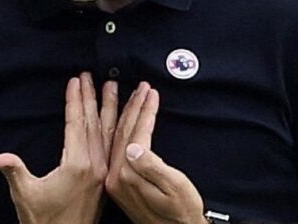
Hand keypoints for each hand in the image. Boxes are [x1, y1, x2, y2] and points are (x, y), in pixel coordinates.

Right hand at [0, 73, 117, 223]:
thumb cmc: (42, 222)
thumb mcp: (26, 196)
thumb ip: (14, 173)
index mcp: (77, 165)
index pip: (76, 123)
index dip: (74, 100)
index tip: (75, 79)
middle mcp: (95, 165)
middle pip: (94, 123)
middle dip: (93, 96)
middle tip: (91, 74)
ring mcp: (103, 172)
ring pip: (109, 132)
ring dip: (111, 108)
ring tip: (114, 86)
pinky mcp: (106, 179)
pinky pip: (113, 145)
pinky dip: (117, 127)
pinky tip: (119, 117)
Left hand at [105, 83, 206, 223]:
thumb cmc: (181, 214)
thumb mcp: (174, 188)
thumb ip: (153, 167)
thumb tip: (135, 146)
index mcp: (129, 175)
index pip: (135, 133)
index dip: (145, 110)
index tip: (151, 92)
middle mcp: (117, 177)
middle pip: (124, 131)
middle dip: (134, 106)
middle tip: (143, 86)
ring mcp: (116, 180)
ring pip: (118, 138)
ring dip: (127, 114)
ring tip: (134, 95)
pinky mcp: (119, 184)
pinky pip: (117, 148)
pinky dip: (125, 129)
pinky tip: (128, 121)